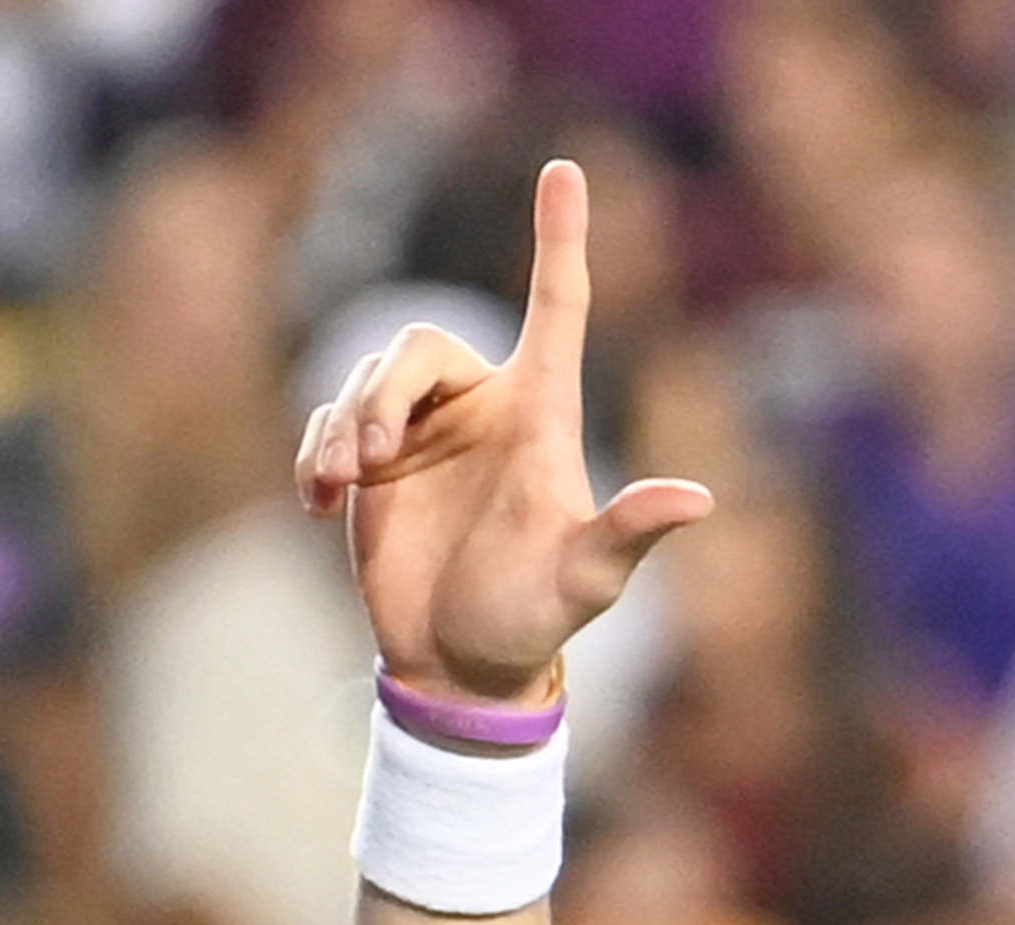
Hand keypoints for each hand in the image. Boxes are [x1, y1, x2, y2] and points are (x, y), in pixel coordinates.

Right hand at [293, 159, 711, 707]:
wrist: (460, 665)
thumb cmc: (534, 620)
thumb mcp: (586, 580)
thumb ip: (629, 533)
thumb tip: (699, 500)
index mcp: (541, 415)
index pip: (556, 307)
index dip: (561, 238)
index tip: (565, 168)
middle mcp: (482, 408)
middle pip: (419, 345)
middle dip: (382, 393)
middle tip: (372, 462)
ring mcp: (423, 433)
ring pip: (365, 380)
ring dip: (343, 428)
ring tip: (341, 488)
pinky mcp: (371, 462)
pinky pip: (328, 421)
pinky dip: (315, 453)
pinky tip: (317, 503)